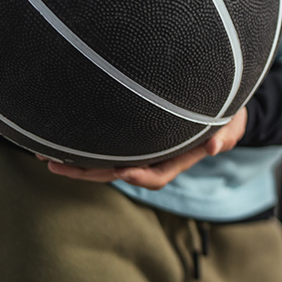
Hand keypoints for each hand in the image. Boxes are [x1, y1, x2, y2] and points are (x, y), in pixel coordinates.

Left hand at [41, 107, 247, 188]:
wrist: (220, 105)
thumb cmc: (228, 115)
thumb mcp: (234, 123)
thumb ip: (228, 133)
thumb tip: (216, 146)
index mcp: (178, 159)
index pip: (155, 175)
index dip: (138, 176)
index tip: (120, 171)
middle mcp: (155, 158)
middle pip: (119, 172)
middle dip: (89, 172)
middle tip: (57, 166)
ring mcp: (142, 148)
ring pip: (106, 160)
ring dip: (77, 162)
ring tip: (47, 156)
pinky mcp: (132, 136)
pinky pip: (106, 145)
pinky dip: (85, 145)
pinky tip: (61, 139)